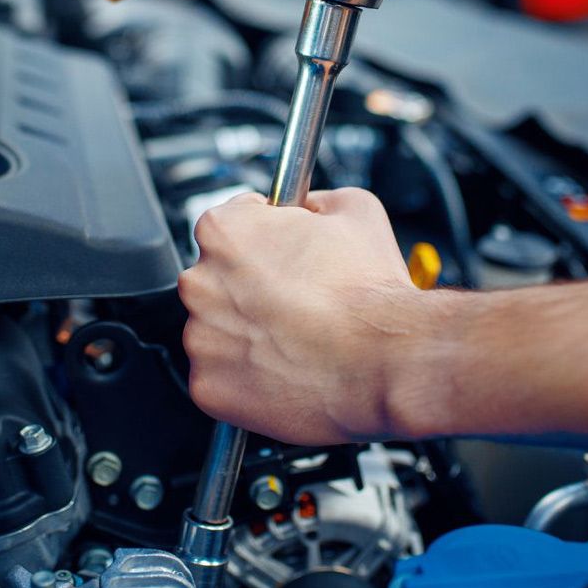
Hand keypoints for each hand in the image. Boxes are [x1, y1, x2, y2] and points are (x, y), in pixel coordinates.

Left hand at [179, 189, 442, 444]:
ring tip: (294, 339)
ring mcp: (199, 338)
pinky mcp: (207, 387)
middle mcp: (199, 281)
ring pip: (216, 332)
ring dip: (246, 335)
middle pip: (218, 281)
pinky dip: (246, 378)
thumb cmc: (370, 292)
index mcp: (223, 231)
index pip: (232, 226)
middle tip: (295, 303)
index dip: (266, 241)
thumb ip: (316, 200)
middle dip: (251, 290)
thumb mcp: (355, 209)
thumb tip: (309, 209)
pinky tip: (284, 369)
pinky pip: (220, 378)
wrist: (388, 360)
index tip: (285, 258)